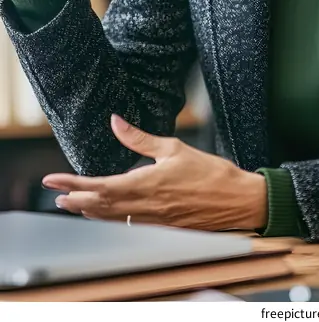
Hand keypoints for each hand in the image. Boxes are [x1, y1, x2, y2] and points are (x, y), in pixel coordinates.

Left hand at [41, 114, 267, 231]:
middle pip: (99, 207)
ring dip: (89, 212)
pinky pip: (128, 224)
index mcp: (145, 184)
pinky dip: (111, 219)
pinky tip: (108, 214)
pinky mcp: (162, 227)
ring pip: (111, 218)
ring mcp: (152, 220)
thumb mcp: (174, 147)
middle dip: (76, 201)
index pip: (99, 186)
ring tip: (74, 206)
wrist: (236, 200)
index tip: (53, 180)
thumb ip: (140, 138)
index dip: (73, 184)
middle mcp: (144, 206)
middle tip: (57, 196)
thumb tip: (116, 121)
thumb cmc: (210, 172)